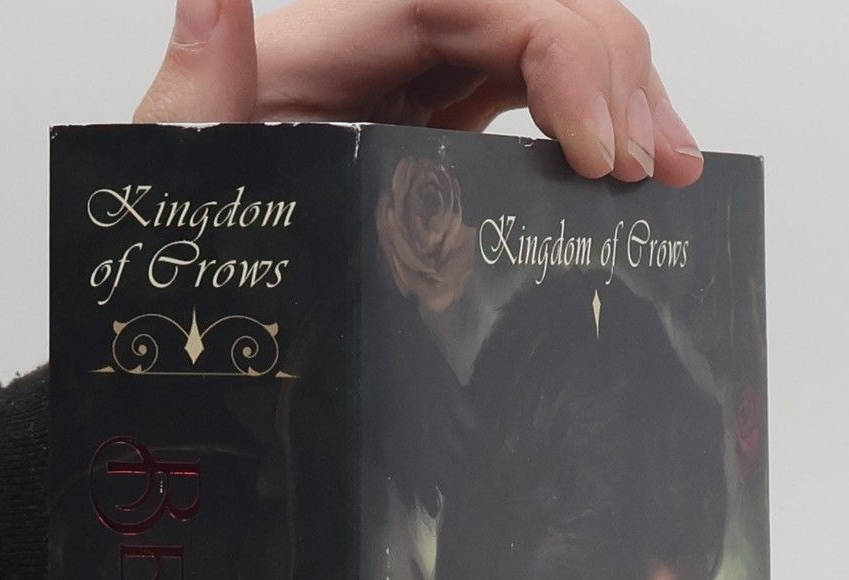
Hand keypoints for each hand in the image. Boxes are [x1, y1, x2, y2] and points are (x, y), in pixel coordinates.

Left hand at [134, 0, 704, 186]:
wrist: (188, 283)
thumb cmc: (181, 228)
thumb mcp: (176, 155)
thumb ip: (199, 76)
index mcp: (339, 35)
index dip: (561, 52)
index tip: (593, 152)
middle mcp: (396, 39)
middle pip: (542, 7)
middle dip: (614, 73)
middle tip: (648, 173)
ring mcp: (430, 76)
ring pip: (559, 45)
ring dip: (630, 96)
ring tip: (672, 173)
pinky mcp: (449, 118)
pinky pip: (543, 97)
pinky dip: (603, 126)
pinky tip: (646, 173)